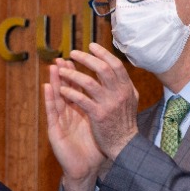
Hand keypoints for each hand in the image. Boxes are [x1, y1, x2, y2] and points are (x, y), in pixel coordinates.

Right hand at [44, 59, 105, 190]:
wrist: (85, 169)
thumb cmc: (93, 148)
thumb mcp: (100, 125)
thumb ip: (102, 110)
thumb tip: (116, 96)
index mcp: (80, 111)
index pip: (78, 88)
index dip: (78, 73)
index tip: (79, 58)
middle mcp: (69, 114)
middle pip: (66, 89)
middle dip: (65, 73)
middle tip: (63, 57)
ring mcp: (61, 122)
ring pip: (57, 97)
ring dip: (55, 81)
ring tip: (53, 66)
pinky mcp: (55, 131)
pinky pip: (52, 113)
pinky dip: (49, 99)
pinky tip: (48, 88)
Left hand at [54, 43, 139, 160]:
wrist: (124, 144)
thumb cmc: (124, 122)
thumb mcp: (129, 99)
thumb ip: (122, 84)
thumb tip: (113, 67)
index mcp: (127, 88)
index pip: (115, 64)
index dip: (103, 53)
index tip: (91, 46)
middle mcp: (119, 93)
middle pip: (102, 69)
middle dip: (85, 59)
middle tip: (72, 53)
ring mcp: (109, 104)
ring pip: (88, 82)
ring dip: (72, 74)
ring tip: (60, 70)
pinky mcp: (98, 115)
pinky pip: (81, 99)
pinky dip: (70, 92)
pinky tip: (61, 89)